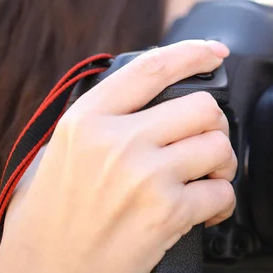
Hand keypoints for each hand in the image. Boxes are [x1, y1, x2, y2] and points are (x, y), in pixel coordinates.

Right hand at [0, 40, 237, 272]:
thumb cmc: (49, 221)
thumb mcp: (55, 155)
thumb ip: (97, 122)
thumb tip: (143, 97)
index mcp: (87, 121)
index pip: (152, 68)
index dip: (192, 53)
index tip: (215, 51)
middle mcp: (117, 142)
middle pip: (201, 107)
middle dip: (214, 125)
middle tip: (205, 142)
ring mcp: (145, 176)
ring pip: (219, 146)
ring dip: (222, 164)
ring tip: (206, 178)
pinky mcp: (167, 213)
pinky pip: (223, 193)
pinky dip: (223, 203)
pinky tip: (206, 210)